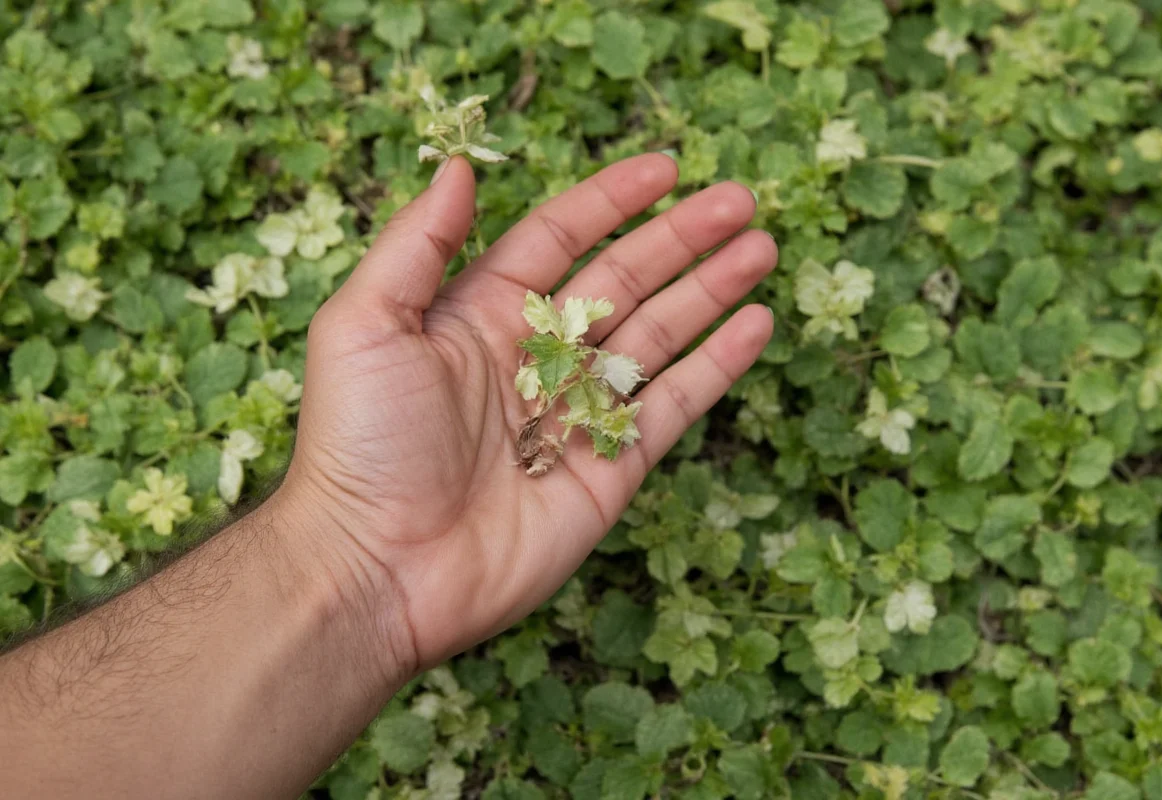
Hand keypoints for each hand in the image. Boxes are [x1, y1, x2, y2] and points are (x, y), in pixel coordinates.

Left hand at [279, 153, 776, 677]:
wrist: (380, 569)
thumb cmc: (359, 446)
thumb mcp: (365, 325)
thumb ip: (418, 243)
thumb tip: (459, 165)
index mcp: (481, 314)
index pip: (560, 239)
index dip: (612, 200)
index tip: (665, 168)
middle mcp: (537, 357)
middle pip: (625, 279)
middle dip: (682, 238)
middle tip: (739, 200)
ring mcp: (578, 413)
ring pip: (659, 335)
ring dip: (711, 289)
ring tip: (761, 248)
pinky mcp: (610, 467)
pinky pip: (673, 406)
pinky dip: (716, 365)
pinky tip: (753, 324)